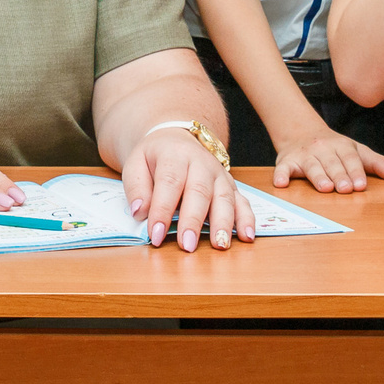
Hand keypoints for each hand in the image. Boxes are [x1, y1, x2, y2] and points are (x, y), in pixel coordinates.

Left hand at [121, 130, 253, 251]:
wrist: (176, 138)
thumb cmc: (155, 157)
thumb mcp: (136, 163)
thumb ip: (136, 187)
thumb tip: (139, 212)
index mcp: (175, 155)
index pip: (169, 183)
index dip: (162, 210)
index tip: (155, 235)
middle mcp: (201, 163)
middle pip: (199, 192)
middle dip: (193, 221)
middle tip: (187, 246)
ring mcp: (219, 175)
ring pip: (224, 198)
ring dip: (223, 223)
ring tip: (220, 246)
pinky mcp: (231, 186)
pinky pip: (243, 202)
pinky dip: (247, 219)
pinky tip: (246, 237)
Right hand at [268, 119, 383, 193]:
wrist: (300, 130)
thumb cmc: (333, 148)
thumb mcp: (356, 151)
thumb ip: (375, 163)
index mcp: (342, 146)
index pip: (350, 158)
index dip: (355, 171)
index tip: (361, 185)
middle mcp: (323, 149)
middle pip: (332, 163)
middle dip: (339, 176)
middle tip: (346, 189)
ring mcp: (304, 154)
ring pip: (312, 166)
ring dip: (318, 176)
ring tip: (325, 188)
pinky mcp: (287, 161)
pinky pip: (283, 168)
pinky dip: (281, 175)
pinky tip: (281, 183)